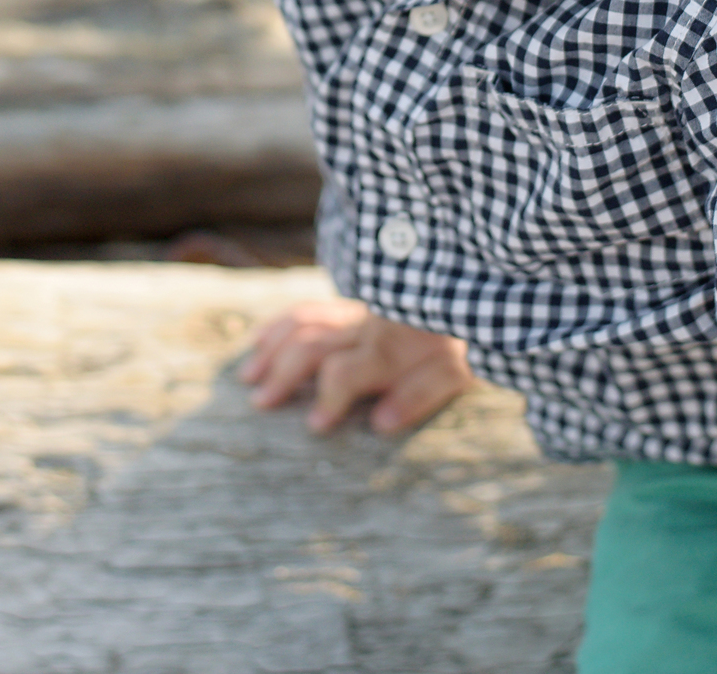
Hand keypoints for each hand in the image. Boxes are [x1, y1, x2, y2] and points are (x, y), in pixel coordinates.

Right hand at [237, 297, 473, 434]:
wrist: (467, 289)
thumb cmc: (465, 339)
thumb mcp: (458, 371)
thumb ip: (419, 396)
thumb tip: (381, 424)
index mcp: (390, 350)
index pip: (346, 372)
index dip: (328, 399)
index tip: (314, 426)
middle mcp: (365, 329)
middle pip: (311, 346)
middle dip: (283, 374)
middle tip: (260, 403)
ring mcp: (354, 314)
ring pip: (302, 323)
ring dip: (272, 350)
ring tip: (249, 377)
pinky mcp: (351, 306)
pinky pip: (308, 309)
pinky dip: (279, 325)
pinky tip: (260, 341)